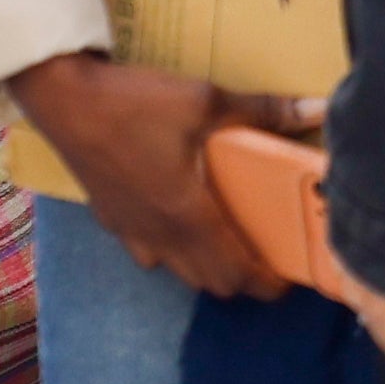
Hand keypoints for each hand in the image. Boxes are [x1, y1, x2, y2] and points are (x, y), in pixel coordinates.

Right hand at [12, 52, 274, 294]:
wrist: (64, 100)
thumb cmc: (136, 103)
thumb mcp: (207, 101)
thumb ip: (265, 110)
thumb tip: (320, 107)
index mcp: (189, 214)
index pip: (235, 271)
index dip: (266, 283)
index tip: (291, 278)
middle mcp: (160, 234)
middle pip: (210, 282)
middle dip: (243, 279)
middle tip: (270, 258)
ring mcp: (131, 231)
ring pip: (179, 271)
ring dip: (209, 268)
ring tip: (234, 243)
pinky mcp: (111, 220)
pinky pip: (150, 253)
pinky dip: (175, 252)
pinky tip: (182, 223)